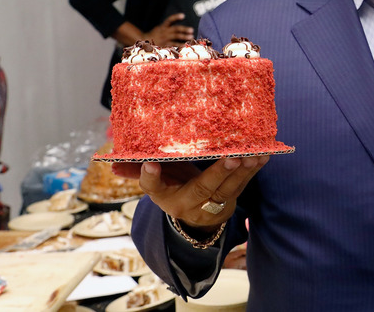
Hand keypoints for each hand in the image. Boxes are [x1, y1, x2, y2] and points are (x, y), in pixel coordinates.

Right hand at [118, 156, 267, 230]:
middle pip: (203, 189)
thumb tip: (110, 164)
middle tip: (230, 157)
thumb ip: (138, 172)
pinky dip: (254, 170)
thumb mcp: (157, 184)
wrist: (197, 219)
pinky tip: (263, 155)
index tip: (149, 164)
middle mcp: (191, 203)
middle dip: (217, 173)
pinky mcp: (232, 197)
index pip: (155, 190)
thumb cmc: (175, 190)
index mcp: (167, 198)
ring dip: (243, 171)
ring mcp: (214, 203)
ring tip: (253, 154)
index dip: (151, 178)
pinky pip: (244, 184)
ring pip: (229, 188)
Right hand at [144, 13, 194, 46]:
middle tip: (192, 30)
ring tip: (192, 37)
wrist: (144, 43)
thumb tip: (177, 24)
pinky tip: (186, 46)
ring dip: (184, 37)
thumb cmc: (154, 35)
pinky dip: (180, 45)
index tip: (183, 15)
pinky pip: (173, 45)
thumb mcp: (159, 29)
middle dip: (184, 29)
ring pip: (175, 37)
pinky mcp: (164, 45)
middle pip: (175, 29)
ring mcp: (164, 39)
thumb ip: (167, 26)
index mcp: (163, 27)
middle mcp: (164, 32)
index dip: (176, 17)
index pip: (169, 20)